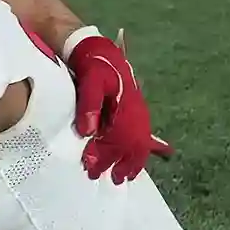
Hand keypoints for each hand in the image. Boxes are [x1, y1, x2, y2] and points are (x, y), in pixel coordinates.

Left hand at [66, 27, 172, 183]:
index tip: (92, 169)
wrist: (100, 51)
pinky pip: (142, 136)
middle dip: (122, 165)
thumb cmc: (94, 66)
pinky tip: (141, 159)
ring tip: (124, 175)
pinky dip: (140, 149)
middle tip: (111, 179)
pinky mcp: (135, 111)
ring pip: (140, 144)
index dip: (105, 158)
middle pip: (132, 147)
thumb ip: (88, 105)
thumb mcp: (89, 81)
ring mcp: (138, 113)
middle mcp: (136, 115)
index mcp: (126, 111)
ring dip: (132, 161)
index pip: (117, 142)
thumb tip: (88, 132)